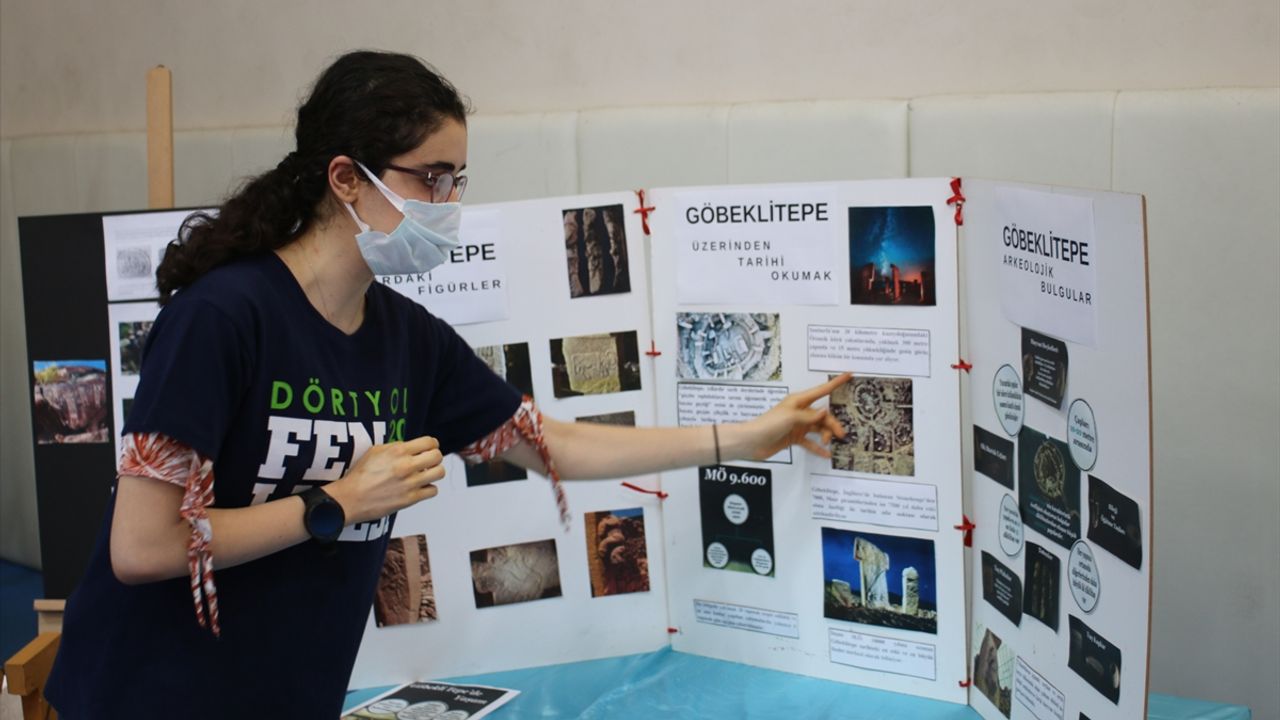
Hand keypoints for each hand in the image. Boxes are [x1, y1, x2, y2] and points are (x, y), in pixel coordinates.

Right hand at [325, 435, 444, 523]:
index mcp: (398, 451)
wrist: (351, 498)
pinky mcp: (411, 499)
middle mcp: (406, 465)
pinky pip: (433, 491)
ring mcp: (410, 483)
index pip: (429, 442)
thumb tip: (411, 447)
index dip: (432, 444)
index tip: (429, 448)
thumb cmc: (360, 476)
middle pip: (438, 456)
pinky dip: (428, 489)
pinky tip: (420, 488)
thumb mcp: (375, 451)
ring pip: (439, 473)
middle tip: (428, 461)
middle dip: (434, 457)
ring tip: (426, 474)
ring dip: (434, 472)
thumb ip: (396, 447)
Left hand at [737, 373, 850, 459]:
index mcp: (798, 401)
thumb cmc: (768, 424)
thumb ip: (809, 416)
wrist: (752, 442)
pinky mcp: (793, 437)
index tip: (848, 375)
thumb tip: (825, 412)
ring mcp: (797, 425)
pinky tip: (825, 454)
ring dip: (825, 435)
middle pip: (822, 415)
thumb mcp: (791, 417)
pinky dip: (817, 448)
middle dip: (832, 424)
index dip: (836, 383)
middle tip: (840, 435)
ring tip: (827, 444)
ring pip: (818, 428)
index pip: (821, 390)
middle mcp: (799, 411)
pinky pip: (809, 442)